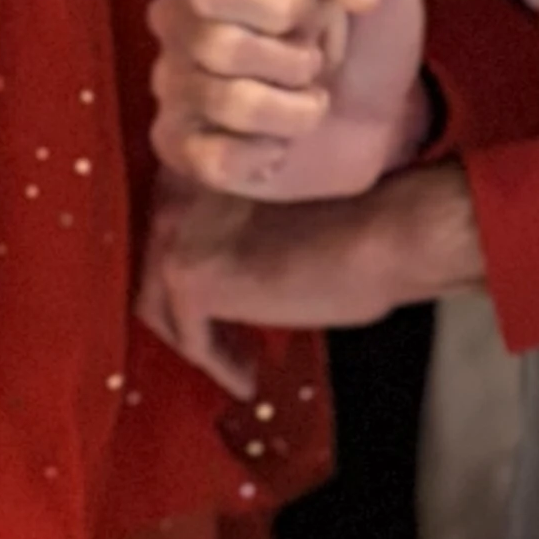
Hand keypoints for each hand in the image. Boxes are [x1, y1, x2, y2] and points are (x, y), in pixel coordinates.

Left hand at [138, 165, 482, 377]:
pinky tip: (247, 378)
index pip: (170, 229)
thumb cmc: (359, 217)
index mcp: (198, 161)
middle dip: (189, 311)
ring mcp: (175, 233)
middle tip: (225, 341)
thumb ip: (237, 226)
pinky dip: (217, 364)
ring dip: (197, 340)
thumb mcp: (276, 210)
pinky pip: (190, 338)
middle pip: (157, 267)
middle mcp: (174, 189)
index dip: (197, 273)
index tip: (223, 303)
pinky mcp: (190, 278)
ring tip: (238, 362)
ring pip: (160, 304)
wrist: (381, 232)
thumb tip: (230, 274)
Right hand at [147, 0, 430, 197]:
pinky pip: (209, 158)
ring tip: (308, 105)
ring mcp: (174, 89)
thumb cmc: (363, 30)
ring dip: (294, 111)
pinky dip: (260, 156)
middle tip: (315, 64)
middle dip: (295, 62)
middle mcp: (177, 28)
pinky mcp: (182, 149)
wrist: (373, 108)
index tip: (311, 12)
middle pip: (219, 45)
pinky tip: (278, 147)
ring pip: (229, 103)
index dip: (276, 9)